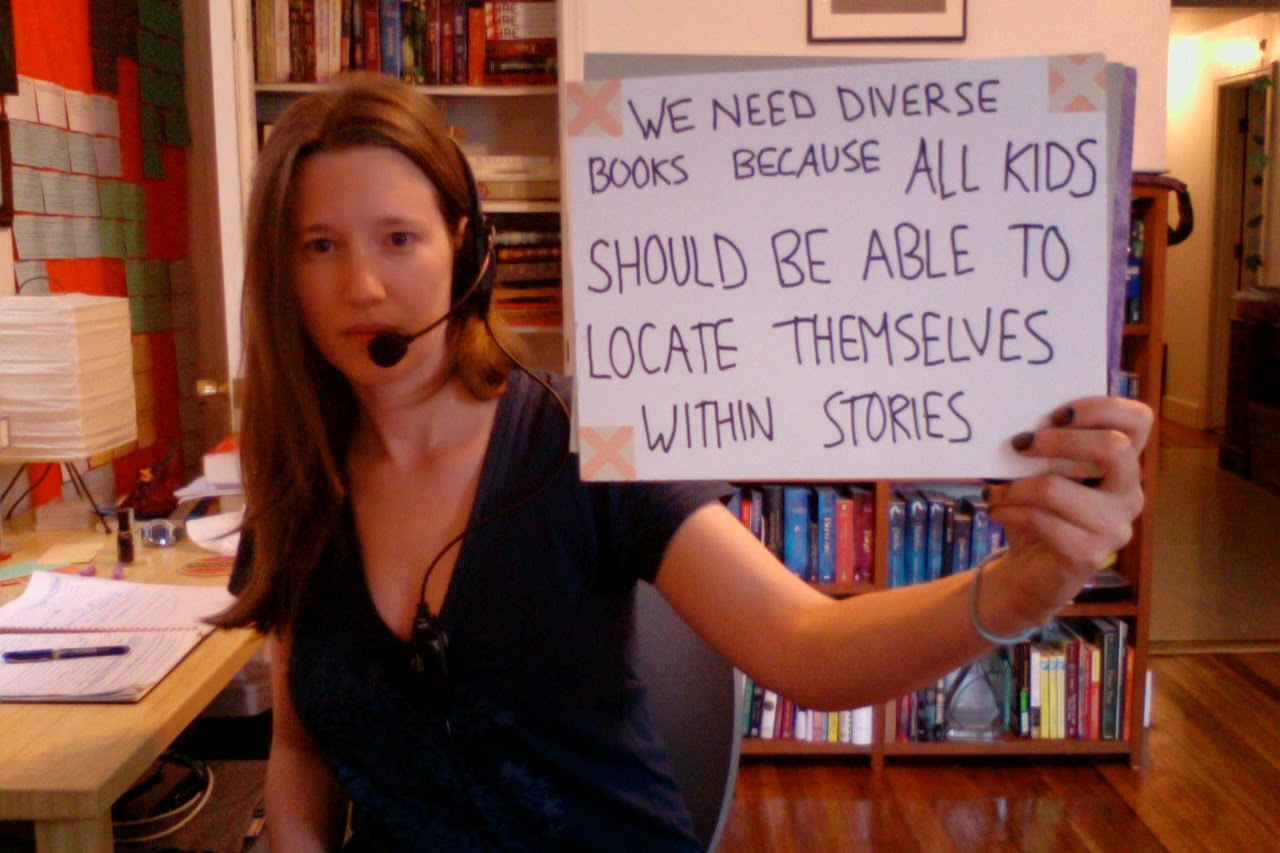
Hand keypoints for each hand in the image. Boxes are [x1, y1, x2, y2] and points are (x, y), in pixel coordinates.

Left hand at [982, 396, 1152, 627]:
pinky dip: (1010, 511)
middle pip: (1113, 447)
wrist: (1031, 573)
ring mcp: (1115, 526)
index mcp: (1122, 466)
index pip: (1140, 421)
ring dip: (1014, 487)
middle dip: (1059, 439)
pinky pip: (1041, 520)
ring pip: (1057, 488)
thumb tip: (1015, 425)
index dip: (1102, 408)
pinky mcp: (1090, 554)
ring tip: (992, 492)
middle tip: (1019, 444)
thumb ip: (1044, 449)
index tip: (1055, 414)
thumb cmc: (1039, 514)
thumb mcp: (1043, 475)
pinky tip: (997, 511)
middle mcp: (1129, 493)